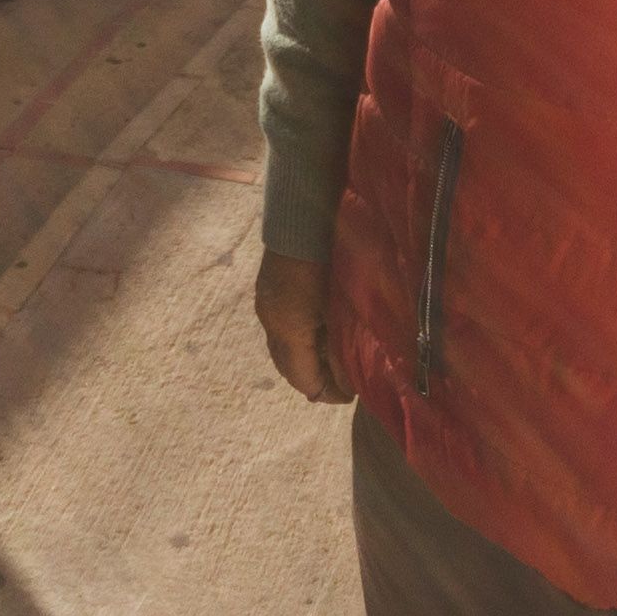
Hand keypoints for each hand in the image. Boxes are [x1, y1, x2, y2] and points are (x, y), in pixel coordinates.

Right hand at [256, 248, 349, 402]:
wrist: (302, 220)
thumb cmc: (331, 262)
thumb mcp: (342, 309)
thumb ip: (343, 347)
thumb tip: (347, 379)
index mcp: (290, 330)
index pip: (303, 380)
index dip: (327, 392)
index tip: (350, 395)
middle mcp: (271, 322)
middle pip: (288, 369)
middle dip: (314, 381)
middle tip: (341, 384)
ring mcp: (266, 307)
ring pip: (282, 351)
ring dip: (305, 362)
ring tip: (331, 362)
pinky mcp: (266, 294)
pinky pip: (280, 332)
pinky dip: (298, 343)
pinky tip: (317, 336)